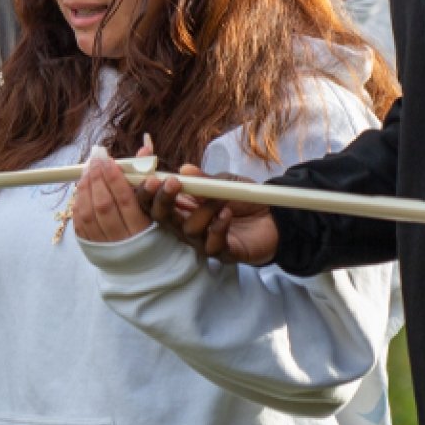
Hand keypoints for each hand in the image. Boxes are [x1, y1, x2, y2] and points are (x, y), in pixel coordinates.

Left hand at [73, 147, 151, 242]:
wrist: (143, 263)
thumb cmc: (151, 228)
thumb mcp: (155, 206)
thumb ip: (146, 176)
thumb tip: (144, 146)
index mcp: (142, 230)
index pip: (125, 199)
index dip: (114, 178)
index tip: (109, 160)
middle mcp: (122, 240)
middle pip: (104, 205)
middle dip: (97, 178)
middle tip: (96, 159)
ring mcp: (105, 245)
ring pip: (89, 213)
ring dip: (85, 188)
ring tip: (88, 170)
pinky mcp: (91, 247)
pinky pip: (80, 223)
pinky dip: (78, 203)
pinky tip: (81, 187)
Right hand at [138, 164, 277, 263]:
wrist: (276, 219)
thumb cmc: (245, 200)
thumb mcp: (224, 182)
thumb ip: (204, 179)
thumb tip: (184, 170)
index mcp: (183, 206)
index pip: (156, 201)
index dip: (147, 190)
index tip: (150, 176)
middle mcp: (187, 225)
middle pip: (162, 218)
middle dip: (162, 201)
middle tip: (171, 184)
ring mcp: (203, 242)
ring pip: (188, 230)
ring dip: (204, 211)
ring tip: (220, 199)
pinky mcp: (222, 254)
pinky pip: (212, 245)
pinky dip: (218, 227)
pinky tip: (227, 215)